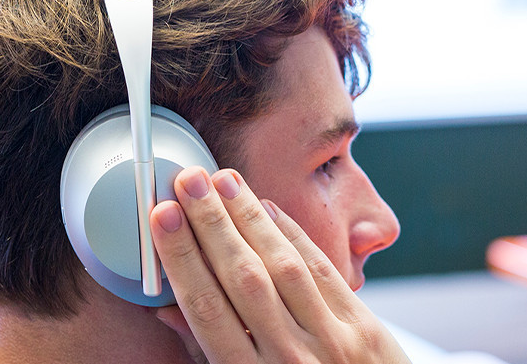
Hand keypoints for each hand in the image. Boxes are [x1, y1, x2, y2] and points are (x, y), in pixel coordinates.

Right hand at [149, 166, 410, 363]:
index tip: (162, 216)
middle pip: (243, 279)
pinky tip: (267, 207)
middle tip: (188, 180)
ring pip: (283, 268)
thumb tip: (166, 310)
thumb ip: (206, 353)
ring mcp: (333, 343)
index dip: (182, 257)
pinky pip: (324, 272)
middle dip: (211, 224)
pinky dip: (293, 235)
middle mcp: (290, 360)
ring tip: (222, 181)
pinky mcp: (365, 329)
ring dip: (248, 218)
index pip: (205, 307)